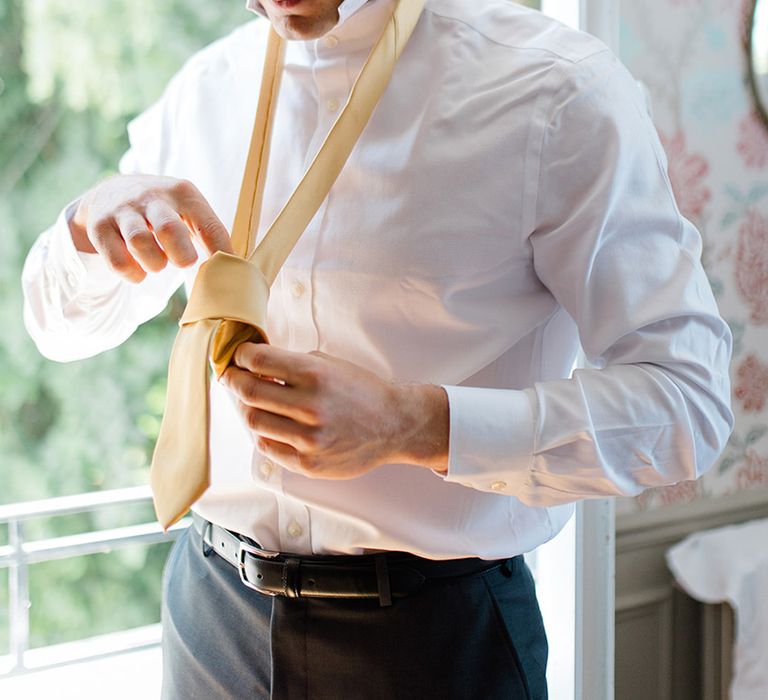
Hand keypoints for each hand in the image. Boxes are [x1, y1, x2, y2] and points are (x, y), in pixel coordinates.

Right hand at [70, 174, 232, 282]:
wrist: (110, 193)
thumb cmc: (163, 210)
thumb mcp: (187, 209)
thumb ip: (210, 234)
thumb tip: (237, 267)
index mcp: (183, 193)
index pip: (209, 226)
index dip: (221, 253)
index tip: (225, 271)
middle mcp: (152, 196)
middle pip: (170, 230)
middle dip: (181, 256)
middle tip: (182, 262)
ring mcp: (123, 209)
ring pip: (140, 244)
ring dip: (154, 265)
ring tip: (158, 263)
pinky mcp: (100, 226)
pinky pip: (118, 261)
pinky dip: (132, 274)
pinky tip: (137, 270)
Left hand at [220, 344, 449, 478]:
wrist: (394, 425)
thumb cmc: (361, 391)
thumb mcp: (330, 365)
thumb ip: (292, 364)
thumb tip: (253, 365)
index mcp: (315, 375)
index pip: (257, 361)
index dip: (239, 357)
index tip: (238, 358)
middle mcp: (310, 406)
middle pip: (248, 392)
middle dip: (233, 380)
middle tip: (232, 378)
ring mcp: (309, 438)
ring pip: (253, 421)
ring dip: (249, 408)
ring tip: (257, 403)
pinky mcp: (308, 463)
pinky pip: (267, 446)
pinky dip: (264, 433)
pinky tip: (274, 425)